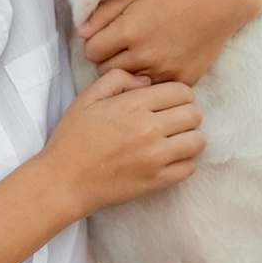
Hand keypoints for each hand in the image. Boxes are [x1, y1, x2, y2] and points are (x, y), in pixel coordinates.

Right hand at [40, 68, 205, 214]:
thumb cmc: (71, 139)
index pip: (182, 91)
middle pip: (195, 114)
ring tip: (174, 140)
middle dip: (187, 114)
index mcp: (132, 105)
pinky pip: (190, 168)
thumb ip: (116, 79)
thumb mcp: (86, 99)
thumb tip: (146, 81)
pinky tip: (169, 160)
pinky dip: (184, 162)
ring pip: (198, 141)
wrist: (63, 182)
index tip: (169, 102)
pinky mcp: (157, 181)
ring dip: (189, 138)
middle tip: (172, 121)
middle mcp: (149, 129)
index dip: (179, 94)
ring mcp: (155, 157)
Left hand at [78, 0, 261, 83]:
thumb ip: (104, 13)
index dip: (97, 45)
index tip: (107, 39)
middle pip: (106, 72)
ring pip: (130, 84)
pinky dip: (154, 79)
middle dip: (110, 60)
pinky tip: (160, 64)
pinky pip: (155, 89)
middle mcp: (146, 53)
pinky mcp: (184, 79)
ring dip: (131, 72)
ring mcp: (166, 69)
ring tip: (142, 57)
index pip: (91, 52)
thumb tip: (82, 34)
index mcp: (130, 30)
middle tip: (124, 48)